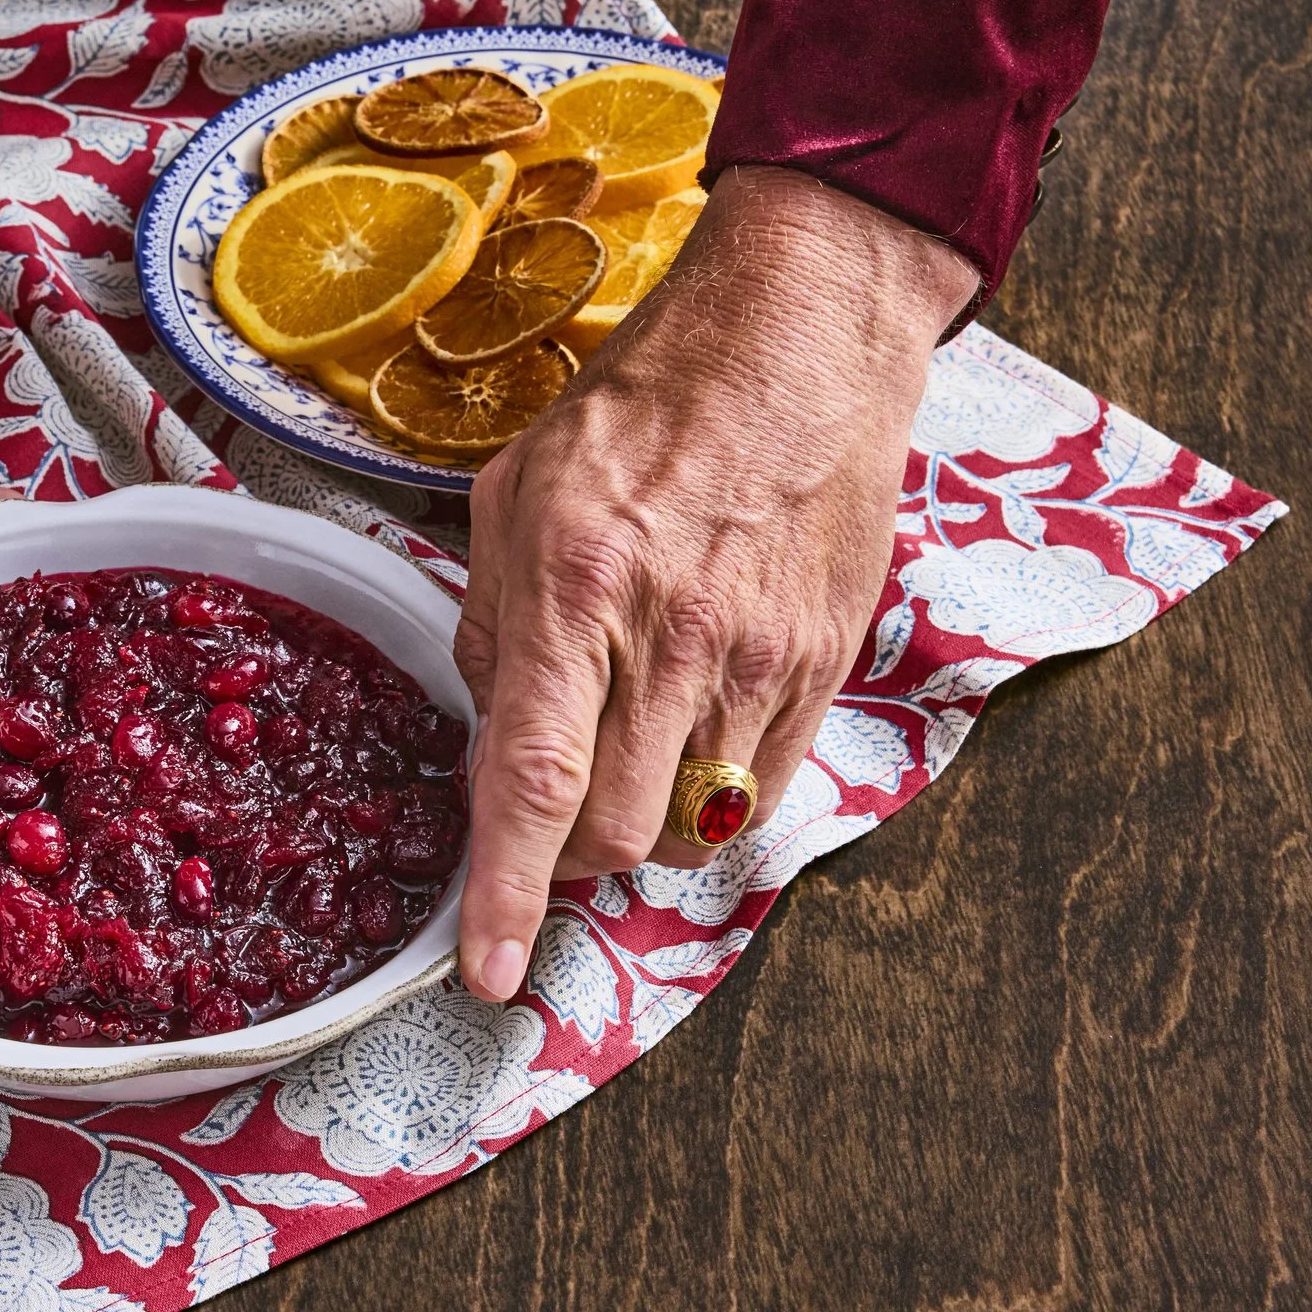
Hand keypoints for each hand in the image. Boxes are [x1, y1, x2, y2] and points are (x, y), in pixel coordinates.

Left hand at [452, 164, 977, 1001]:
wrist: (796, 341)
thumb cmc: (644, 406)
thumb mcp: (516, 497)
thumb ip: (494, 631)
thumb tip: (491, 748)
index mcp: (574, 587)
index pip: (534, 782)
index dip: (507, 894)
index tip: (489, 971)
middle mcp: (669, 636)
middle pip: (614, 834)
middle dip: (570, 854)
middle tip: (554, 804)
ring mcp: (758, 655)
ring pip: (690, 824)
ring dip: (640, 819)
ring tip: (628, 737)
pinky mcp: (822, 662)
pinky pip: (760, 790)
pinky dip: (712, 793)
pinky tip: (691, 725)